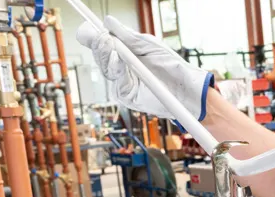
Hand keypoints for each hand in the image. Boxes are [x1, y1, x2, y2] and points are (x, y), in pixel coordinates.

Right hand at [77, 16, 213, 119]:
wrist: (185, 86)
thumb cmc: (170, 65)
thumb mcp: (148, 45)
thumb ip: (127, 36)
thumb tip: (108, 21)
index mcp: (125, 54)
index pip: (105, 45)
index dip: (95, 37)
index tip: (88, 26)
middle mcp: (122, 68)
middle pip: (102, 57)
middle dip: (99, 45)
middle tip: (100, 35)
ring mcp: (123, 82)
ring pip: (107, 68)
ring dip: (106, 55)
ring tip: (108, 44)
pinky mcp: (127, 96)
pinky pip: (117, 82)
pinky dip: (116, 70)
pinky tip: (117, 60)